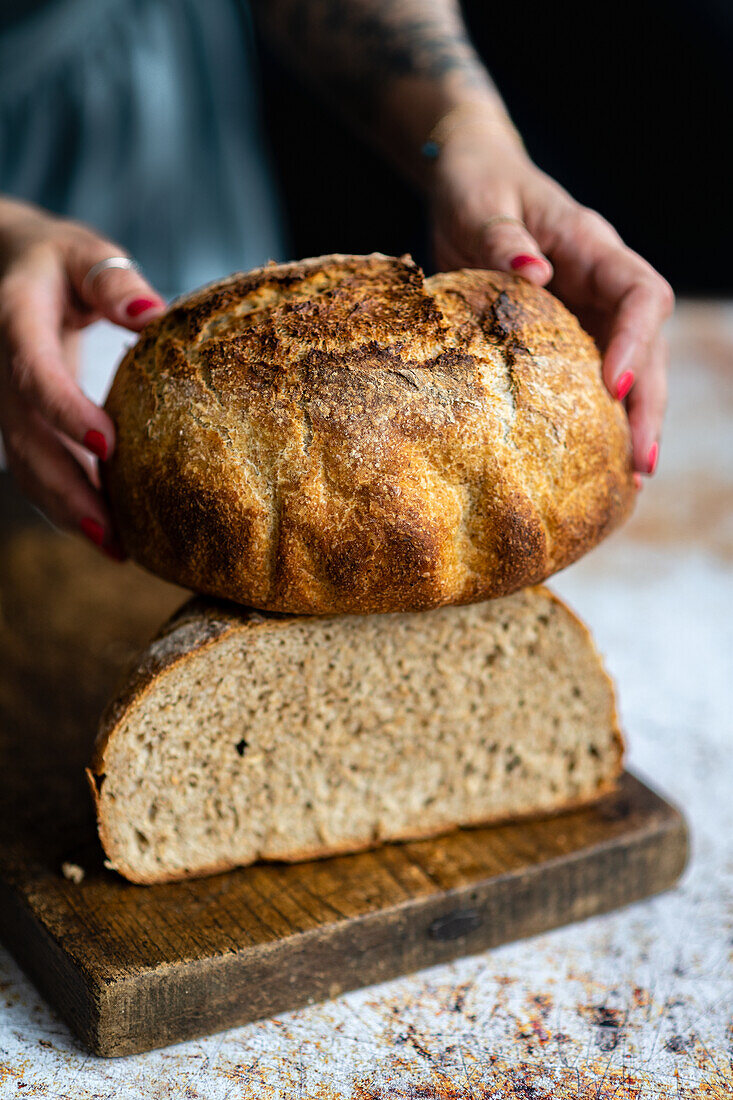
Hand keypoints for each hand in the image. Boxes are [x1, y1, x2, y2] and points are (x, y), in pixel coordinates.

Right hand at [0, 198, 165, 553]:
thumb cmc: (59, 262)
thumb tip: (152, 313)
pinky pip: (38, 469)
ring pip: (28, 467)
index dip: (65, 412)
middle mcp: (3, 372)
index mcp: (16, 324)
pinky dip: (68, 502)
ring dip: (68, 511)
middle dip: (68, 492)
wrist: (9, 269)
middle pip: (28, 442)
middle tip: (115, 536)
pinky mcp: (22, 423)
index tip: (108, 447)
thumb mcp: (84, 253)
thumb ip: (112, 280)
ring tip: (119, 550)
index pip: (35, 374)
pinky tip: (110, 530)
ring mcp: (7, 404)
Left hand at [429, 114, 673, 476]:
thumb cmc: (477, 186)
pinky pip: (593, 376)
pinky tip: (599, 458)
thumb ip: (502, 239)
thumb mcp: (479, 204)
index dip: (636, 339)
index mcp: (590, 245)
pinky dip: (600, 416)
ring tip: (632, 476)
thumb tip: (534, 272)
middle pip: (648, 344)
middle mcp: (601, 281)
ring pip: (631, 366)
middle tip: (640, 462)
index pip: (640, 292)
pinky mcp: (568, 331)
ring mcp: (590, 308)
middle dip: (647, 403)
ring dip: (634, 420)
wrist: (471, 180)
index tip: (613, 383)